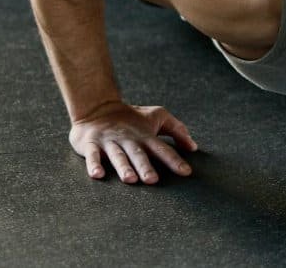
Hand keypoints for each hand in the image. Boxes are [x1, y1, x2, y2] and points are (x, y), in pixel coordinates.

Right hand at [69, 101, 197, 183]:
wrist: (97, 106)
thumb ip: (176, 129)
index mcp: (145, 135)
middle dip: (145, 166)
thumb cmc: (131, 116)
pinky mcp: (91, 144)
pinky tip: (97, 174)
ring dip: (123, 167)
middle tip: (153, 180)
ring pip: (117, 155)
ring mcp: (109, 142)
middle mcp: (128, 139)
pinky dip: (94, 164)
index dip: (174, 160)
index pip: (162, 148)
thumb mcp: (156, 116)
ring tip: (130, 179)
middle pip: (138, 154)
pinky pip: (92, 155)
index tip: (186, 172)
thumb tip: (194, 146)